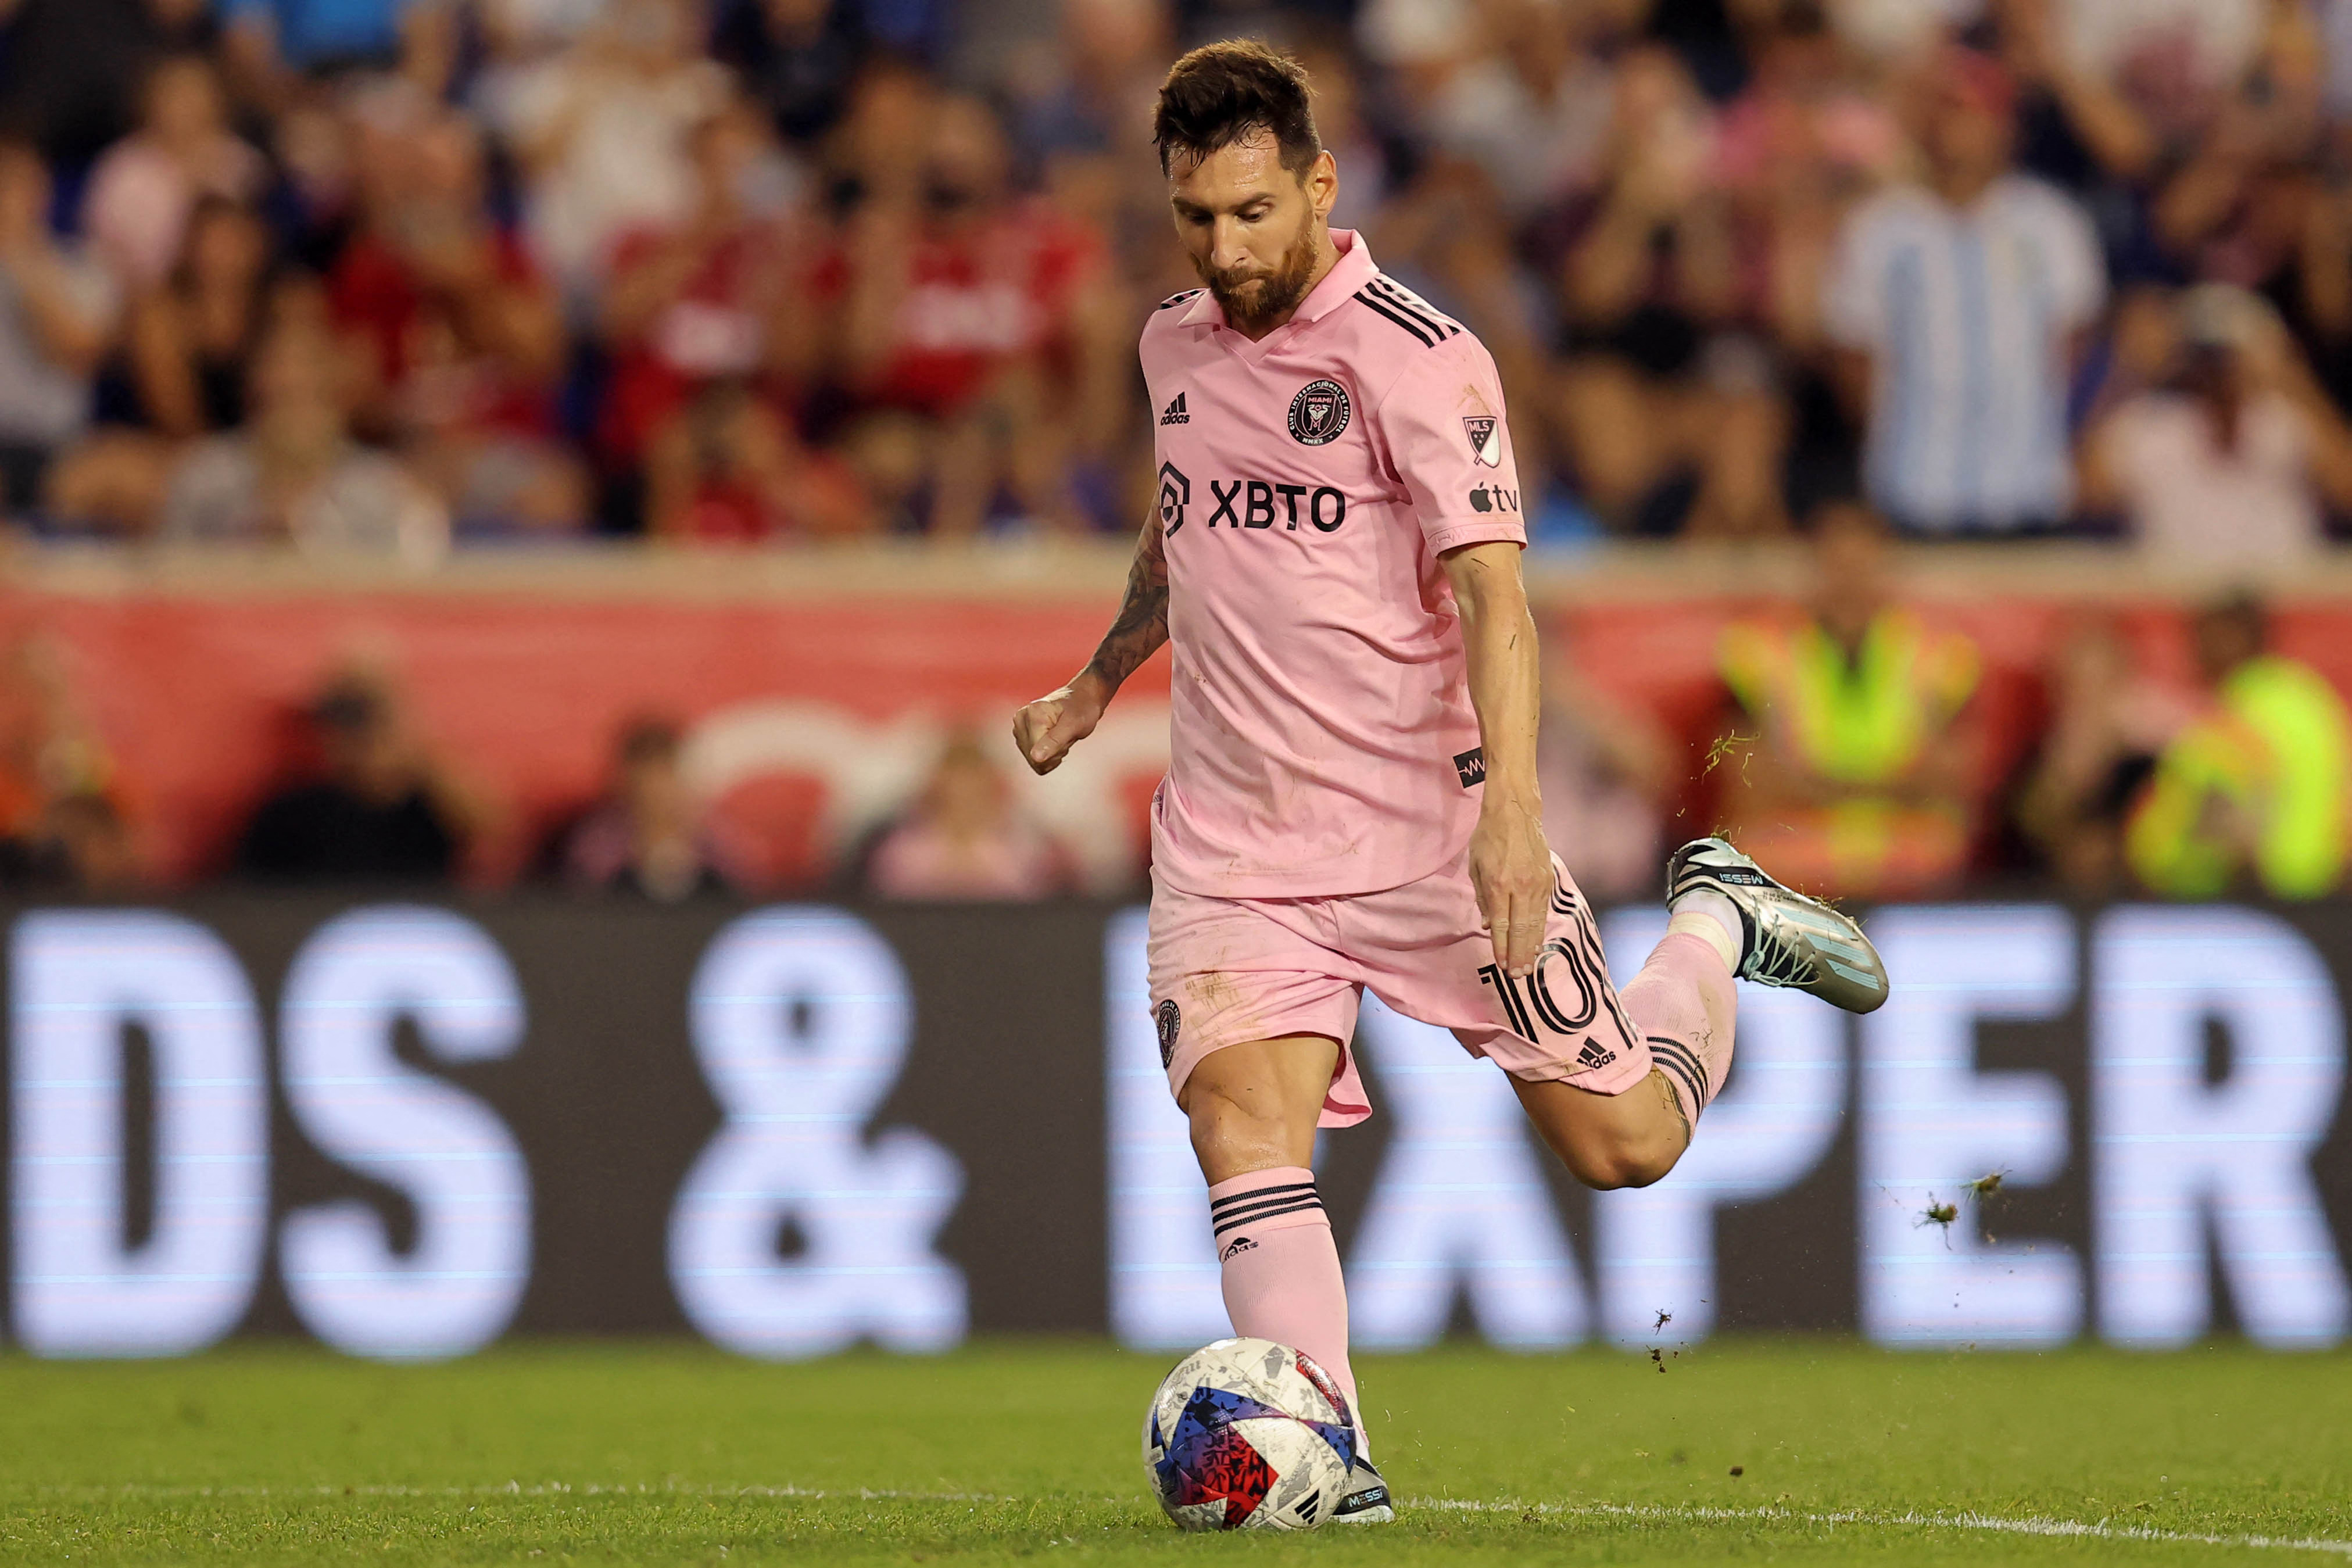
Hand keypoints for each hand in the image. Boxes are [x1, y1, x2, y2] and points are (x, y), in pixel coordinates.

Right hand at [1012, 675, 1106, 775]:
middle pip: (1033, 758)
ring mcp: (1020, 729)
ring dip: (1052, 754)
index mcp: (1031, 714)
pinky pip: (1034, 759)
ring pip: (1034, 760)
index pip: (1036, 753)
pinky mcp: (1022, 736)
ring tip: (1061, 736)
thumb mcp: (1074, 725)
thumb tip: (1035, 757)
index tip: (1066, 734)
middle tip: (1065, 735)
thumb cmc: (1081, 709)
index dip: (1056, 750)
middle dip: (1054, 753)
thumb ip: (1054, 741)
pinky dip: (1048, 755)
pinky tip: (1055, 741)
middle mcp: (1020, 720)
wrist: (1082, 699)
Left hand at [1468, 792, 1551, 977]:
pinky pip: (1543, 911)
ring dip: (1531, 948)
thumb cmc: (1488, 838)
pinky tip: (1538, 943)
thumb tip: (1491, 926)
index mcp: (1499, 884)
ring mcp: (1537, 884)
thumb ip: (1483, 898)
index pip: (1502, 925)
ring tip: (1529, 967)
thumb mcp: (1475, 867)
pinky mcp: (1548, 880)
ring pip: (1536, 923)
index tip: (1502, 966)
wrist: (1515, 812)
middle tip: (1518, 976)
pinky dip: (1540, 930)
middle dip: (1519, 955)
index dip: (1502, 948)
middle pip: (1521, 929)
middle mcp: (1520, 887)